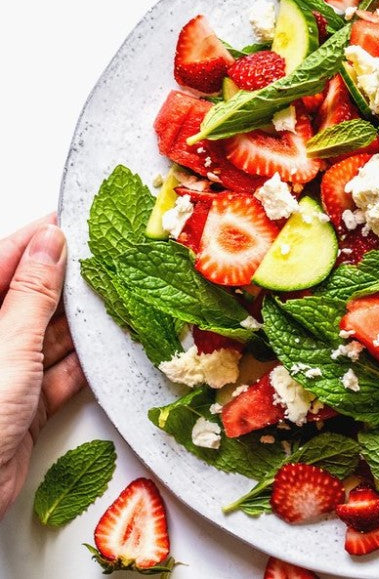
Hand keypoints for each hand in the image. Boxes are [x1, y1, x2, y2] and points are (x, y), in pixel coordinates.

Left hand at [0, 216, 85, 518]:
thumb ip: (31, 294)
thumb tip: (50, 242)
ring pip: (48, 335)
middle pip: (28, 297)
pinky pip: (60, 374)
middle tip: (108, 257)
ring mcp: (3, 372)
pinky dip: (84, 364)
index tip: (73, 219)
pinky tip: (111, 348)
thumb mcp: (7, 345)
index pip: (1, 260)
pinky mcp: (23, 404)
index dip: (36, 238)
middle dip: (67, 280)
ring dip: (81, 323)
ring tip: (121, 297)